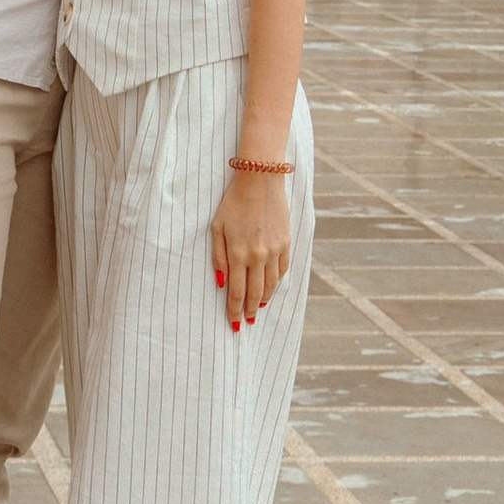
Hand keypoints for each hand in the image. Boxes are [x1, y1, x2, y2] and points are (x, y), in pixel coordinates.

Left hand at [211, 167, 291, 331]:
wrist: (261, 180)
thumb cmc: (233, 202)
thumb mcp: (217, 228)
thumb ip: (218, 257)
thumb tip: (221, 282)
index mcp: (238, 253)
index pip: (236, 292)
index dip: (234, 311)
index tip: (233, 323)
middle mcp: (258, 256)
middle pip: (254, 293)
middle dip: (249, 311)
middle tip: (247, 322)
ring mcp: (274, 250)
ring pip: (271, 285)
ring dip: (264, 299)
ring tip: (258, 308)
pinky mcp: (286, 243)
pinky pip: (282, 270)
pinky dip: (277, 283)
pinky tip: (271, 288)